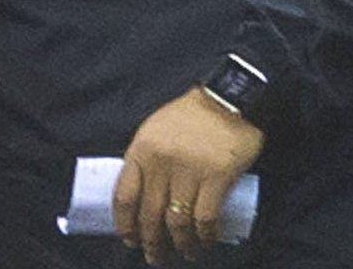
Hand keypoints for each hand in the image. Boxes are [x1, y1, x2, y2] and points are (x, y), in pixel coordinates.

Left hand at [113, 88, 263, 264]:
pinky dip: (204, 236)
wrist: (228, 99)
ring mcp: (188, 171)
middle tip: (154, 257)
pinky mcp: (216, 178)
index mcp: (141, 150)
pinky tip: (205, 243)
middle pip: (149, 214)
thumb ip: (145, 160)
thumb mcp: (155, 131)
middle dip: (150, 242)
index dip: (124, 223)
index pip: (124, 195)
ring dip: (180, 245)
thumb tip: (140, 197)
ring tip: (184, 254)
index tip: (128, 239)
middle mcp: (161, 163)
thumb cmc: (190, 116)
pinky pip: (205, 218)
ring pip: (177, 221)